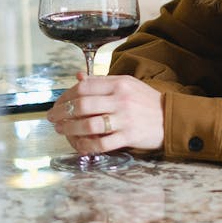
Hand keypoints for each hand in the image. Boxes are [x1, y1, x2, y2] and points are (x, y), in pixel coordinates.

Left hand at [47, 73, 163, 157]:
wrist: (170, 117)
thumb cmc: (146, 101)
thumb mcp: (127, 84)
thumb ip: (103, 81)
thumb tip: (78, 76)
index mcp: (120, 84)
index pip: (85, 87)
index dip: (66, 95)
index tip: (58, 102)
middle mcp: (121, 100)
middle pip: (83, 105)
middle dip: (62, 112)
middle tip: (51, 117)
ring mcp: (125, 119)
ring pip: (89, 125)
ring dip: (70, 129)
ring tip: (61, 130)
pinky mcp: (129, 137)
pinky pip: (102, 144)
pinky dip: (87, 146)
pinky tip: (78, 145)